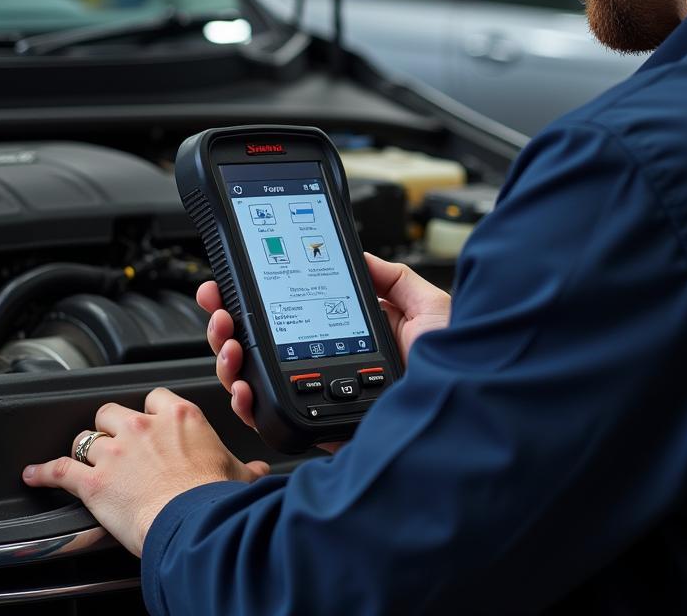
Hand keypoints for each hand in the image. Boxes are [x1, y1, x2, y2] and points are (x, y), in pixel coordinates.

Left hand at [22, 388, 269, 556]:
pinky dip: (44, 473)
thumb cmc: (214, 495)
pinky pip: (59, 469)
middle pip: (113, 410)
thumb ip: (246, 468)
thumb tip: (262, 471)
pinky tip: (35, 474)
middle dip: (112, 426)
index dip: (150, 411)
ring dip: (85, 449)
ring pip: (87, 436)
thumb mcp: (237, 475)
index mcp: (179, 417)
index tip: (152, 423)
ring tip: (84, 459)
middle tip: (118, 444)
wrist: (192, 519)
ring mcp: (115, 450)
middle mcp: (143, 426)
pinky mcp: (92, 479)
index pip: (156, 397)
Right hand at [196, 253, 451, 429]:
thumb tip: (363, 257)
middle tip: (219, 305)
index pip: (295, 316)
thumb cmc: (457, 368)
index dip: (262, 300)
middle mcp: (331, 368)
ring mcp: (320, 399)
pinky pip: (270, 417)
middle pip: (266, 346)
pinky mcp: (317, 427)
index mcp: (353, 339)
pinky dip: (246, 398)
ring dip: (230, 354)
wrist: (467, 412)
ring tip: (228, 336)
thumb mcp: (431, 307)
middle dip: (232, 323)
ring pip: (258, 379)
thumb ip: (395, 279)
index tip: (237, 282)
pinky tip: (242, 378)